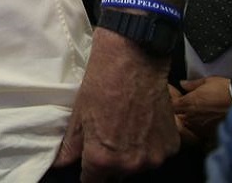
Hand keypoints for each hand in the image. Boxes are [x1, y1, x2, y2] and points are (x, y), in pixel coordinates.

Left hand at [54, 27, 178, 179]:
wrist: (134, 60)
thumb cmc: (101, 85)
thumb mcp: (78, 115)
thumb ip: (70, 146)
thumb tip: (59, 164)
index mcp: (104, 160)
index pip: (93, 182)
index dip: (88, 172)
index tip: (88, 161)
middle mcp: (132, 165)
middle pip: (117, 175)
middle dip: (109, 163)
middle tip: (106, 137)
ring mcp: (155, 157)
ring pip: (138, 165)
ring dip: (131, 155)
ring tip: (124, 127)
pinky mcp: (172, 145)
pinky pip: (156, 153)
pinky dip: (149, 144)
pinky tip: (141, 123)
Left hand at [173, 76, 231, 143]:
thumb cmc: (223, 88)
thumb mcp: (206, 81)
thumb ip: (191, 84)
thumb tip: (182, 84)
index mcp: (190, 101)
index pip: (172, 105)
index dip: (168, 100)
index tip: (168, 95)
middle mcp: (194, 113)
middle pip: (177, 114)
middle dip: (174, 108)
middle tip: (174, 101)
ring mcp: (202, 119)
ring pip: (186, 119)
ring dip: (183, 114)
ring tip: (184, 108)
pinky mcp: (210, 123)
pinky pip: (196, 123)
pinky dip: (193, 119)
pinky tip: (195, 114)